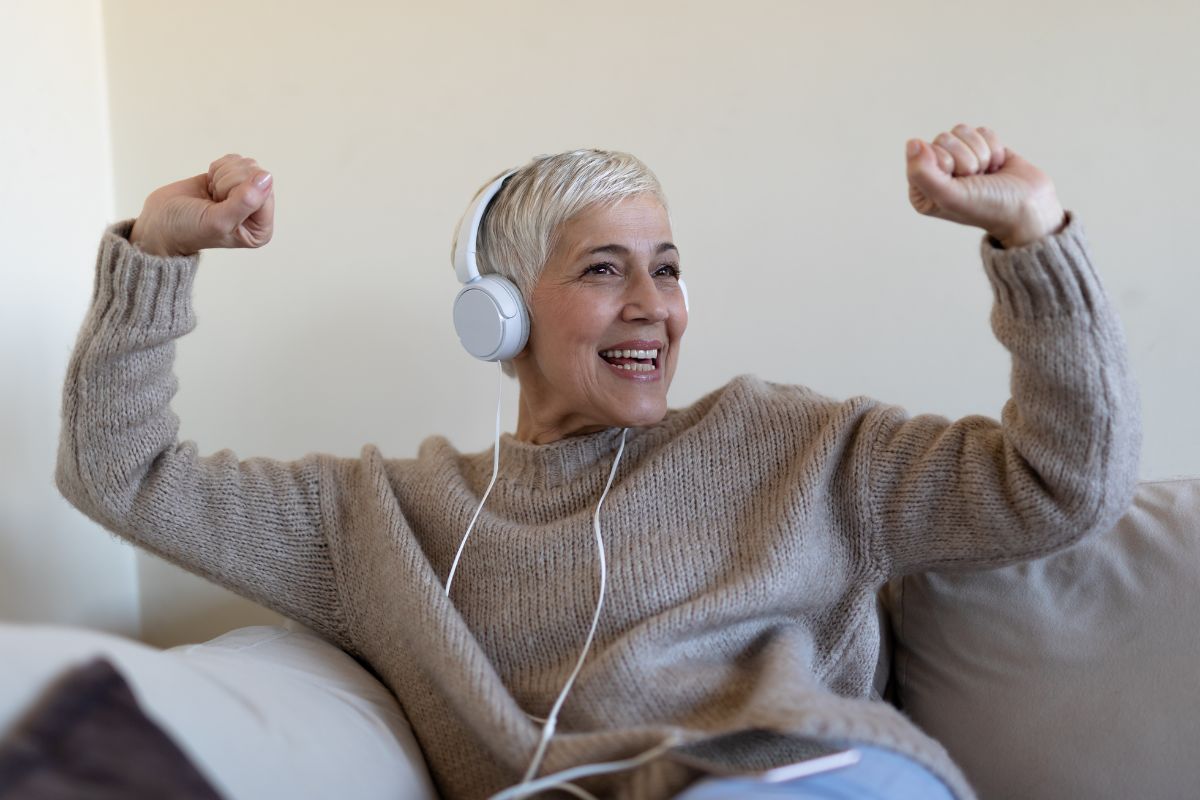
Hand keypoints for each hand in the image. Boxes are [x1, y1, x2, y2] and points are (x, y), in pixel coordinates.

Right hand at [129, 154, 274, 256]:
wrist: (160, 221)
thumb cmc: (187, 228)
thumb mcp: (217, 220)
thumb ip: (245, 202)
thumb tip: (267, 177)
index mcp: (261, 229)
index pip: (265, 191)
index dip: (238, 191)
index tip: (219, 204)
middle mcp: (259, 211)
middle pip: (256, 174)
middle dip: (228, 182)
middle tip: (213, 200)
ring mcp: (247, 193)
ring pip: (245, 164)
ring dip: (221, 176)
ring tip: (210, 195)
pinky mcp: (233, 179)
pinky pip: (234, 160)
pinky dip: (217, 169)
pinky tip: (209, 185)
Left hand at [906, 124, 1065, 247]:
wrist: (1030, 208)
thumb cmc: (988, 207)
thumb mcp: (950, 196)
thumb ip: (923, 174)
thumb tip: (912, 143)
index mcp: (922, 189)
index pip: (924, 151)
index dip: (948, 163)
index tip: (961, 182)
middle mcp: (938, 173)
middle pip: (944, 138)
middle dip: (967, 158)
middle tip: (977, 179)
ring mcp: (960, 159)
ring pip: (962, 131)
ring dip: (982, 153)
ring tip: (987, 174)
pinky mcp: (982, 149)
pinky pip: (981, 131)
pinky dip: (994, 147)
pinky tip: (997, 167)